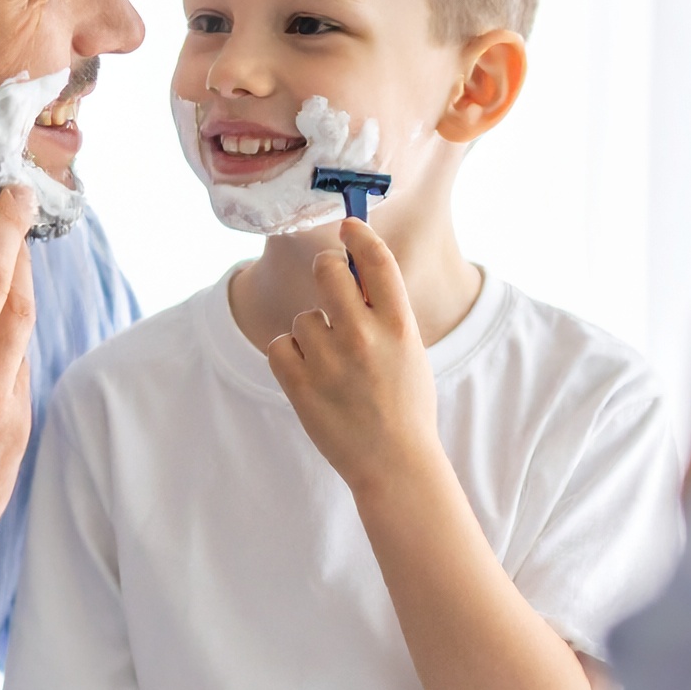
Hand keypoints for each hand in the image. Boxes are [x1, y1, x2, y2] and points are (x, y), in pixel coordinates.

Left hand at [267, 220, 438, 498]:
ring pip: (303, 317)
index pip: (376, 260)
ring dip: (312, 332)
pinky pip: (280, 346)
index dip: (359, 235)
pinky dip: (291, 357)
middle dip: (324, 270)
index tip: (348, 225)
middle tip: (329, 283)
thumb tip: (354, 269)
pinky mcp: (301, 386)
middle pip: (327, 271)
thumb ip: (385, 313)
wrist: (394, 464)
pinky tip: (311, 376)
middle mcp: (364, 337)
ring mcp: (330, 361)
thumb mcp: (410, 352)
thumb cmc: (404, 406)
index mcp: (399, 326)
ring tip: (332, 365)